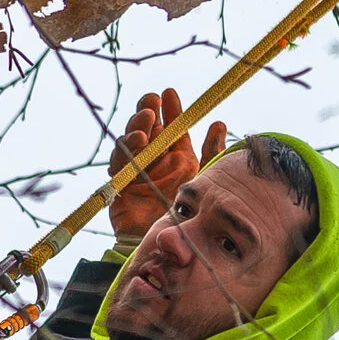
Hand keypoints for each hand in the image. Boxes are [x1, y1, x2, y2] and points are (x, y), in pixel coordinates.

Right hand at [107, 88, 226, 255]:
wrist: (171, 246)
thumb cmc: (190, 215)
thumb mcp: (205, 177)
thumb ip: (212, 152)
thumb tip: (219, 122)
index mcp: (177, 157)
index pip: (172, 127)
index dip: (170, 109)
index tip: (169, 93)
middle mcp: (156, 161)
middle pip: (148, 129)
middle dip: (148, 111)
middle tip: (153, 101)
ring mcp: (138, 172)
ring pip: (131, 141)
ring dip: (138, 126)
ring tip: (149, 118)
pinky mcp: (122, 186)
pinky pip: (119, 163)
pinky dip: (126, 148)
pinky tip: (138, 139)